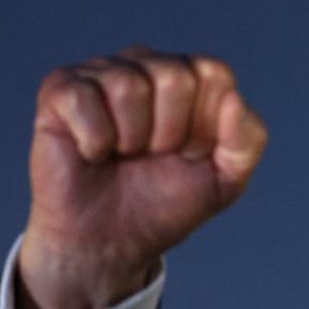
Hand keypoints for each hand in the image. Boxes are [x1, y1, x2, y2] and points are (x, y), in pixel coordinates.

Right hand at [18, 48, 267, 308]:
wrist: (113, 242)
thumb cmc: (166, 204)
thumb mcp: (226, 180)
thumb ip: (247, 140)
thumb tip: (233, 97)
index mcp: (190, 80)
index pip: (213, 73)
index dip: (206, 124)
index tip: (192, 153)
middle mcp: (146, 66)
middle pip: (174, 75)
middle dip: (170, 132)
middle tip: (153, 155)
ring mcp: (102, 74)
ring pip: (129, 85)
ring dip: (132, 138)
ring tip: (124, 155)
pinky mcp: (61, 90)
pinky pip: (84, 99)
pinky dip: (95, 141)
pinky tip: (93, 153)